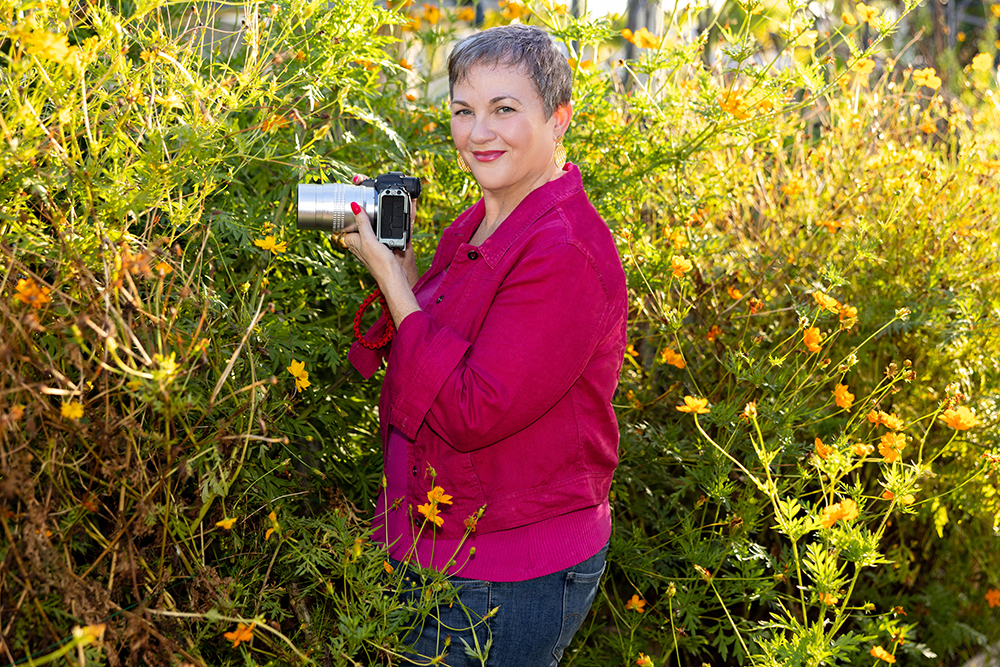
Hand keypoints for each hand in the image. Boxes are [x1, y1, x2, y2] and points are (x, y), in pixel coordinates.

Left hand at [344, 201, 420, 324]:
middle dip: (357, 219)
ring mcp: (369, 248)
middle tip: (361, 206)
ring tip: (371, 214)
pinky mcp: (379, 251)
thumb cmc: (379, 263)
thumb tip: (354, 206)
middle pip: (355, 229)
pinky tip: (383, 229)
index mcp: (352, 242)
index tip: (346, 207)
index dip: (345, 217)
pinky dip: (378, 232)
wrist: (393, 276)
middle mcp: (359, 246)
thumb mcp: (369, 239)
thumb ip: (362, 222)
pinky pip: (375, 238)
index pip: (344, 227)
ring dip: (369, 225)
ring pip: (365, 233)